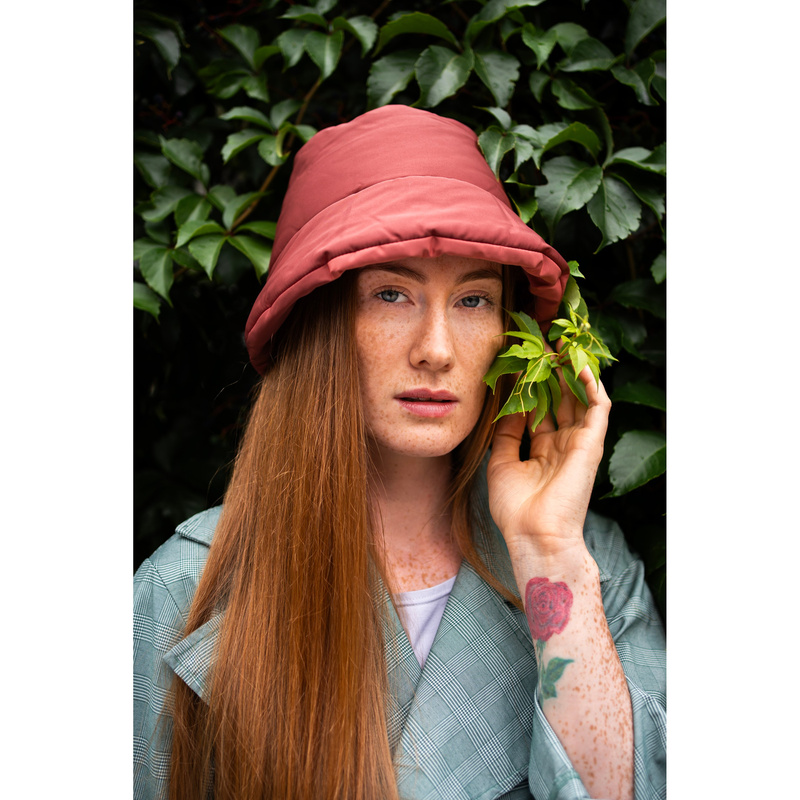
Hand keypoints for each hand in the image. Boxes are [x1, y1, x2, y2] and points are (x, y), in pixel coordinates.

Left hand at [487, 358, 610, 556]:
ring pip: (580, 398)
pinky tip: (579, 364)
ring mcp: (579, 443)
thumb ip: (507, 434)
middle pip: (562, 399)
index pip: (543, 409)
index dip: (535, 387)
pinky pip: (598, 408)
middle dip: (554, 372)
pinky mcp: (591, 444)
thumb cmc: (515, 508)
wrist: (533, 535)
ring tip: (561, 345)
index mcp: (544, 450)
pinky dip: (591, 385)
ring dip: (573, 371)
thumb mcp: (502, 464)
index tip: (524, 362)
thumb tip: (511, 405)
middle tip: (543, 344)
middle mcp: (564, 444)